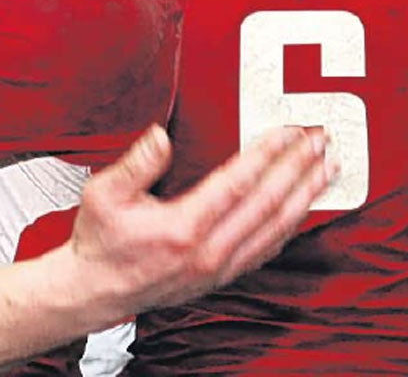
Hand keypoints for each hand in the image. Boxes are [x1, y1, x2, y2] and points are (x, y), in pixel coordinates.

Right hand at [63, 124, 334, 323]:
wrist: (95, 289)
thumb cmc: (100, 241)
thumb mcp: (103, 194)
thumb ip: (135, 164)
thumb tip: (161, 137)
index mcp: (182, 227)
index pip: (238, 183)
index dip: (267, 155)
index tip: (287, 132)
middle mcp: (207, 251)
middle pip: (267, 205)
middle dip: (298, 169)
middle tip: (319, 142)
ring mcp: (217, 267)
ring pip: (275, 230)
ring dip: (304, 197)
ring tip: (324, 171)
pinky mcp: (220, 276)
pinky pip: (266, 249)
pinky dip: (290, 226)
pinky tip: (300, 209)